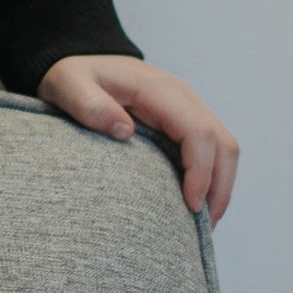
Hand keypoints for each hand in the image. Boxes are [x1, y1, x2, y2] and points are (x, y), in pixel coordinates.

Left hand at [37, 57, 237, 224]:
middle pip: (223, 143)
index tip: (190, 206)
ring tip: (202, 225)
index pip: (198, 131)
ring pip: (224, 149)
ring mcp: (187, 108)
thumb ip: (88, 104)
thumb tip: (124, 131)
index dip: (201, 171)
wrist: (80, 64)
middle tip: (202, 228)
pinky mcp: (184, 121)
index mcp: (159, 89)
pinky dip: (211, 179)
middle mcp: (182, 97)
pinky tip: (194, 205)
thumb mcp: (68, 84)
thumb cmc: (74, 77)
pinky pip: (211, 151)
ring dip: (220, 187)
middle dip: (219, 187)